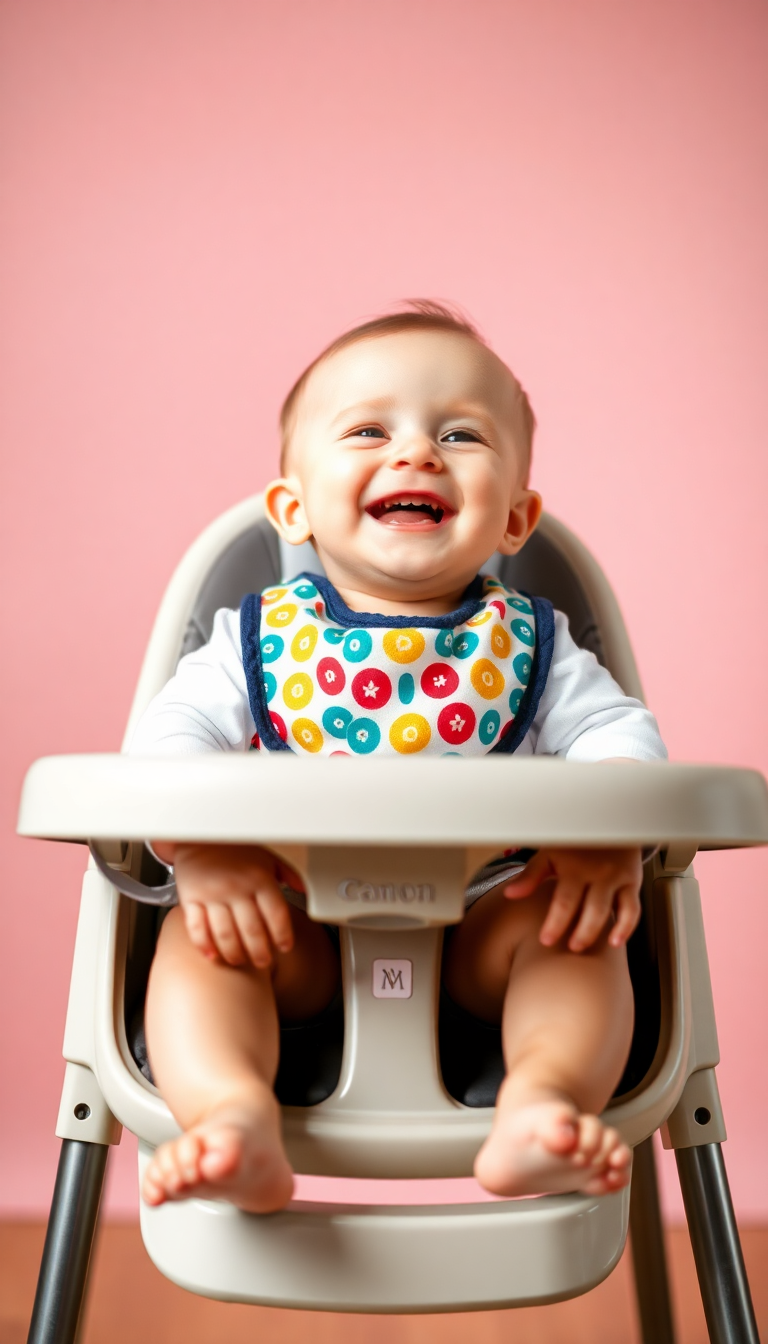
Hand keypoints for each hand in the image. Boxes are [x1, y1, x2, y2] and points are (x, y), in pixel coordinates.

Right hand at [153, 842, 296, 967]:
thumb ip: (287, 874)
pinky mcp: (191, 899)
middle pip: (252, 931)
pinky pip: (197, 928)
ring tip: (240, 961)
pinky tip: (213, 955)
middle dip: (260, 952)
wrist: (199, 835)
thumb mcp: (266, 856)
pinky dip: (205, 946)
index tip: (284, 947)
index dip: (282, 935)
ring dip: (235, 954)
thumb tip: (304, 889)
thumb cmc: (234, 849)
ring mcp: (212, 895)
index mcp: (259, 878)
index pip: (276, 914)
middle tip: (263, 961)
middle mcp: (236, 888)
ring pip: (225, 934)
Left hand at [503, 847, 642, 951]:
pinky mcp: (631, 883)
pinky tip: (616, 942)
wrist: (609, 822)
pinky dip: (627, 927)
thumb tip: (510, 894)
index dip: (555, 923)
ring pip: (610, 910)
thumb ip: (531, 875)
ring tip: (584, 948)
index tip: (546, 941)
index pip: (564, 901)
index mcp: (574, 867)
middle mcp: (598, 873)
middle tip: (568, 949)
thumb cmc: (576, 842)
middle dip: (580, 933)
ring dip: (598, 932)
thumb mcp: (550, 852)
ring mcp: (616, 878)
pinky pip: (633, 909)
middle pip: (590, 909)